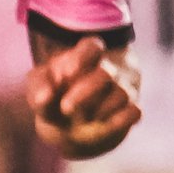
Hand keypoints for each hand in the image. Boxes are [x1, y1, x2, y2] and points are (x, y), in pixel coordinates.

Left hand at [25, 39, 139, 157]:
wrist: (70, 126)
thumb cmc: (54, 98)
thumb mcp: (38, 90)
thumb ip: (39, 90)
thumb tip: (45, 97)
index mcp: (83, 57)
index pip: (93, 46)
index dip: (84, 56)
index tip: (67, 73)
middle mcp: (107, 70)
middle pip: (106, 73)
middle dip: (86, 91)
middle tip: (66, 108)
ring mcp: (122, 90)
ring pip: (122, 94)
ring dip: (100, 109)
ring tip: (85, 118)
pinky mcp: (132, 110)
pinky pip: (135, 112)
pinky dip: (121, 119)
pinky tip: (103, 124)